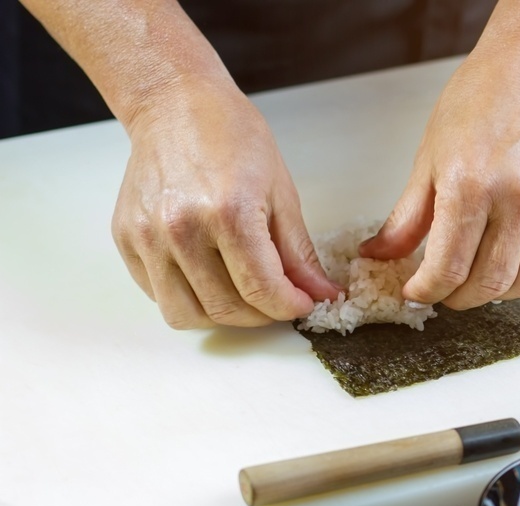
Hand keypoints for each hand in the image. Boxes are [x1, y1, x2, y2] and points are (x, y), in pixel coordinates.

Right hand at [112, 85, 338, 328]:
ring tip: (241, 293)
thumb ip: (299, 252)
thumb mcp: (281, 191)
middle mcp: (182, 229)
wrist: (174, 104)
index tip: (302, 304)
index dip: (289, 307)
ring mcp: (147, 236)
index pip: (262, 291)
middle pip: (225, 309)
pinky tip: (208, 275)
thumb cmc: (232, 136)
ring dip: (222, 316)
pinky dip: (188, 297)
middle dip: (261, 315)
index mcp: (229, 213)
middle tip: (276, 299)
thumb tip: (321, 293)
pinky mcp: (126, 239)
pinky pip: (158, 295)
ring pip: (186, 314)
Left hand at [358, 48, 519, 308]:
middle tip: (441, 291)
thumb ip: (406, 217)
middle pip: (487, 283)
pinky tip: (502, 265)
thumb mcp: (428, 158)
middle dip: (457, 298)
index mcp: (470, 186)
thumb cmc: (478, 103)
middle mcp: (514, 200)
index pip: (448, 267)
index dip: (426, 291)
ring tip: (472, 281)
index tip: (415, 291)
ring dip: (493, 294)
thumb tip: (378, 254)